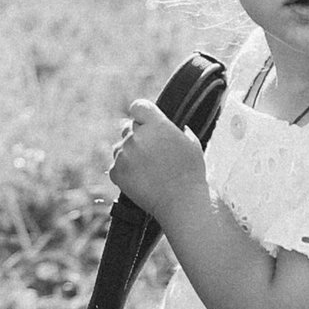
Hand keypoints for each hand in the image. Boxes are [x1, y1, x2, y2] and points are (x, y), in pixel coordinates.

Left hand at [109, 99, 204, 223]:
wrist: (181, 202)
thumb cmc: (190, 173)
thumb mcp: (192, 144)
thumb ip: (180, 131)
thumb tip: (179, 128)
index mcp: (156, 124)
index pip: (138, 106)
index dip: (141, 114)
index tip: (145, 122)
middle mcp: (136, 135)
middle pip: (128, 127)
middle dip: (137, 137)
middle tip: (151, 153)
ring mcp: (124, 153)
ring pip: (120, 147)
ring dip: (129, 154)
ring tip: (147, 169)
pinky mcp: (116, 171)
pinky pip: (116, 165)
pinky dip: (124, 171)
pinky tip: (140, 179)